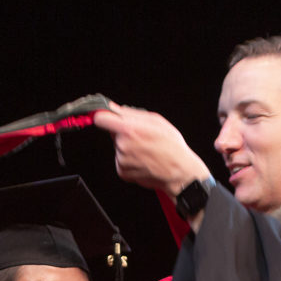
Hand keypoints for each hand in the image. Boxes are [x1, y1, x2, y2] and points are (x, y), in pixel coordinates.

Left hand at [93, 102, 209, 195]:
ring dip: (128, 148)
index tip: (108, 117)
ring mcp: (121, 160)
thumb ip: (131, 113)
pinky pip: (121, 161)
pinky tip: (143, 160)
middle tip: (142, 137)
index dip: (104, 117)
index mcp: (129, 129)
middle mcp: (122, 145)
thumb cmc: (171, 146)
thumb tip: (114, 108)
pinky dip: (130, 160)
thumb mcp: (156, 121)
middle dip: (123, 133)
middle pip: (112, 134)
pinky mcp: (122, 172)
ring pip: (118, 148)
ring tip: (146, 151)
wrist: (179, 171)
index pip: (101, 119)